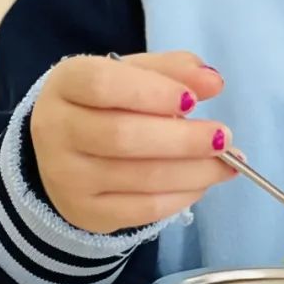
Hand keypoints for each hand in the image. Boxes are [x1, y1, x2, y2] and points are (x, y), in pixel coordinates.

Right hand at [29, 51, 235, 233]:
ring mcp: (66, 177)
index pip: (104, 85)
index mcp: (66, 83)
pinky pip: (142, 209)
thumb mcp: (135, 72)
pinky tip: (203, 182)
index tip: (194, 101)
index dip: (154, 92)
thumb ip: (174, 70)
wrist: (64, 148)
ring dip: (194, 171)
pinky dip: (182, 195)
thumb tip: (213, 82)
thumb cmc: (108, 100)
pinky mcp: (85, 212)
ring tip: (227, 162)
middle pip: (123, 136)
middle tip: (224, 137)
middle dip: (184, 139)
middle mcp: (56, 130)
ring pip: (139, 177)